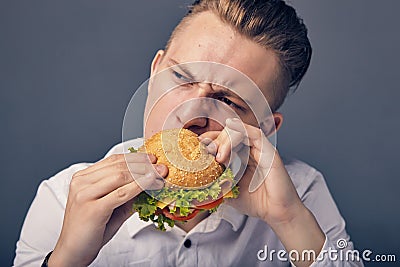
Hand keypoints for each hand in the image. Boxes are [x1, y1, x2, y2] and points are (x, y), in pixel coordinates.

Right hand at [49, 153, 167, 266]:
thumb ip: (126, 193)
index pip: (113, 160)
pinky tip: (150, 184)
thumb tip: (149, 181)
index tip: (153, 159)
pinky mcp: (92, 209)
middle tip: (161, 167)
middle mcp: (81, 182)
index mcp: (83, 178)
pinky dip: (139, 186)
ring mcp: (85, 194)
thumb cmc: (90, 229)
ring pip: (121, 176)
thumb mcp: (111, 206)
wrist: (73, 252)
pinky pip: (121, 193)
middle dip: (144, 165)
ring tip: (160, 176)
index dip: (136, 158)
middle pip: (119, 166)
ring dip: (144, 174)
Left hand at [200, 118, 324, 266]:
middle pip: (230, 133)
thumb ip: (216, 183)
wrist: (276, 213)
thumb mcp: (229, 192)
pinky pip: (255, 134)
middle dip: (215, 139)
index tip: (198, 145)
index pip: (224, 140)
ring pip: (240, 131)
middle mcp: (251, 151)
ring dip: (225, 139)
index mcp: (242, 157)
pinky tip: (230, 127)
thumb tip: (196, 181)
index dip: (210, 139)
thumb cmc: (256, 203)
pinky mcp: (269, 152)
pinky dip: (241, 129)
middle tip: (207, 151)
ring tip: (219, 156)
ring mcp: (260, 150)